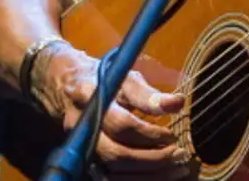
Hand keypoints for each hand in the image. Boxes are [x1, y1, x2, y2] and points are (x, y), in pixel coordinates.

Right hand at [33, 44, 195, 178]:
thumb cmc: (103, 80)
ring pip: (113, 171)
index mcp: (90, 99)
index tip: (172, 135)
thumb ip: (149, 94)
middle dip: (152, 159)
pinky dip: (137, 180)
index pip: (121, 124)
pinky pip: (110, 178)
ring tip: (177, 169)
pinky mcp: (85, 160)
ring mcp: (80, 147)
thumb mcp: (125, 78)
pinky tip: (159, 176)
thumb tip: (178, 103)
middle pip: (116, 154)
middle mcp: (82, 127)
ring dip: (148, 175)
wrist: (68, 88)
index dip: (150, 133)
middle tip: (180, 156)